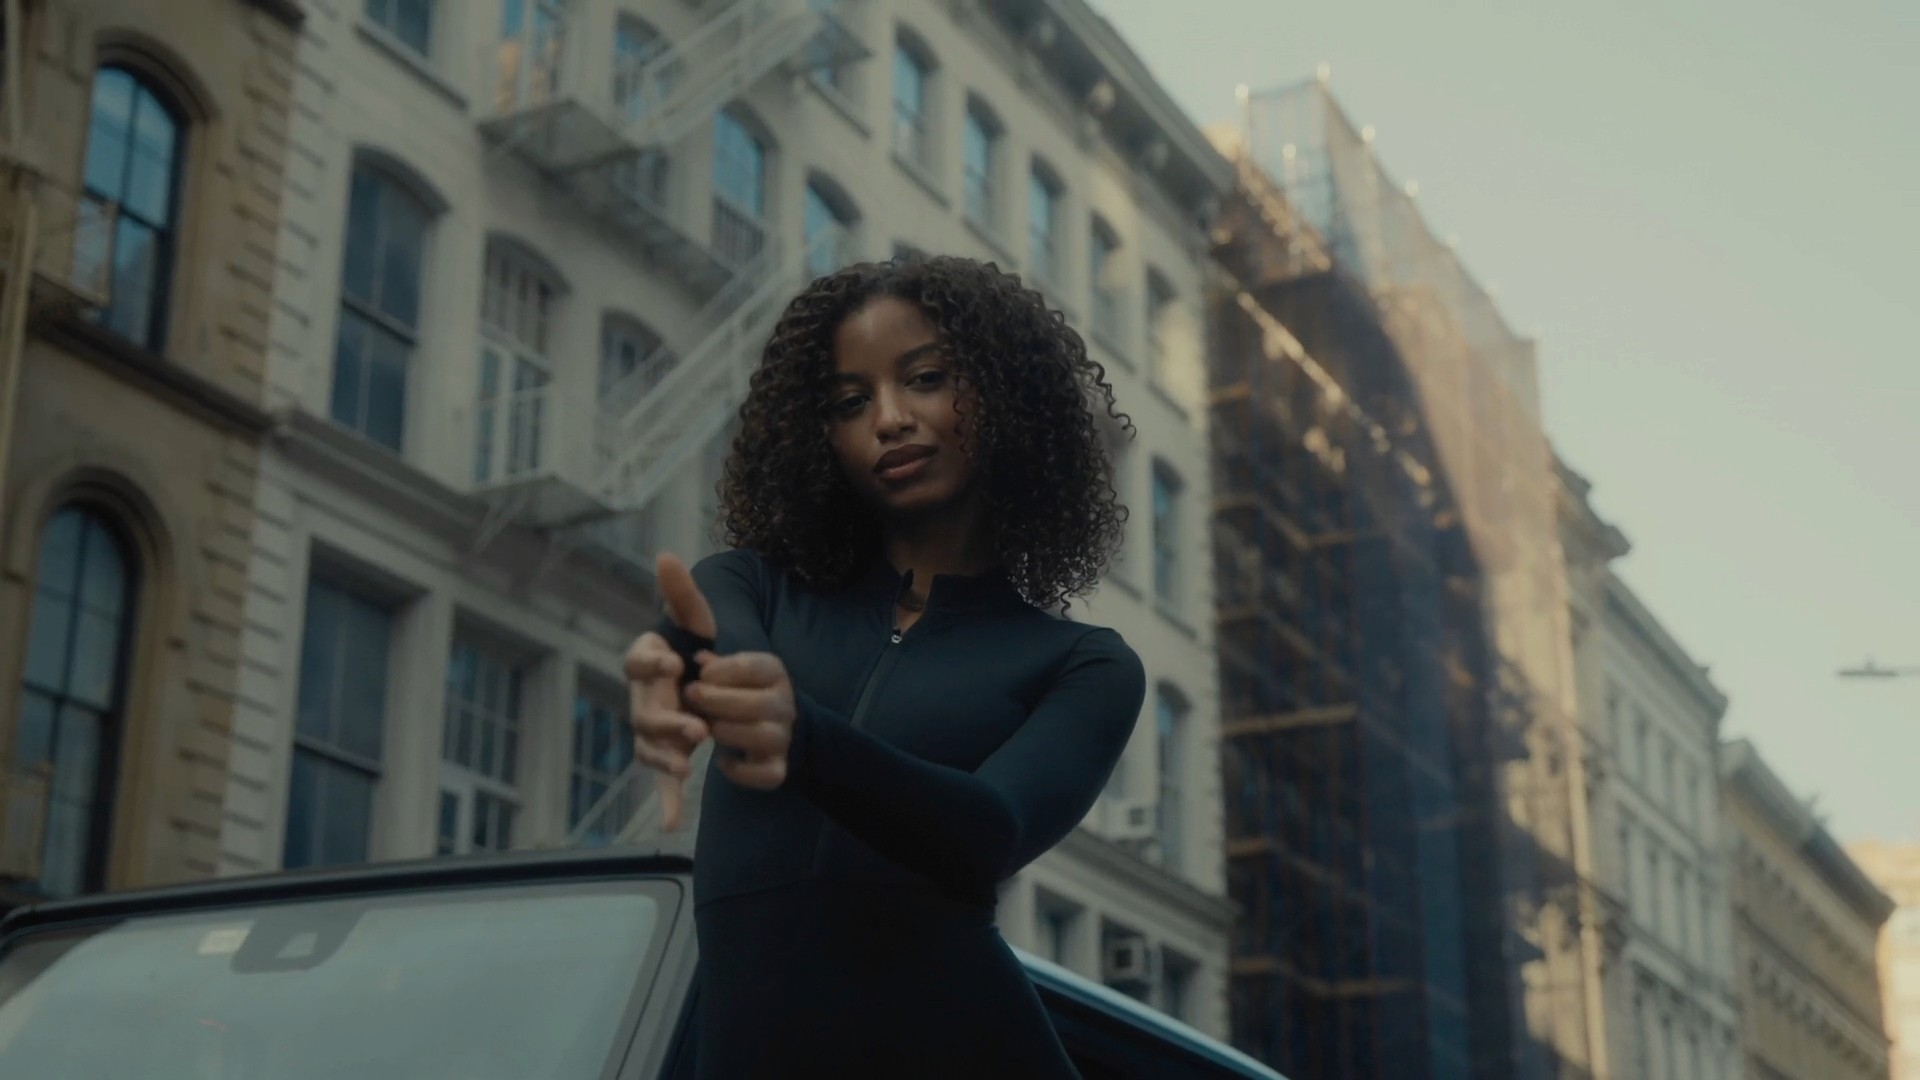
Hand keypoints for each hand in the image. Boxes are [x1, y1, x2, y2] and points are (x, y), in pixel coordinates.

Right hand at [623, 553, 716, 830]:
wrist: (704, 679)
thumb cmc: (694, 645)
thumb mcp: (696, 620)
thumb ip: (682, 593)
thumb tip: (667, 556)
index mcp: (647, 663)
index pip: (638, 662)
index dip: (651, 665)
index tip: (674, 664)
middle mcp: (643, 698)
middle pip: (644, 713)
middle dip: (667, 722)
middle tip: (696, 728)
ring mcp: (653, 729)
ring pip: (649, 747)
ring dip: (665, 759)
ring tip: (688, 768)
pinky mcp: (666, 754)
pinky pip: (662, 780)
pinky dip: (666, 801)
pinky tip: (674, 823)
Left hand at [684, 650, 795, 790]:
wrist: (772, 722)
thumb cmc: (741, 690)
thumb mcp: (732, 670)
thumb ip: (715, 664)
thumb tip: (698, 658)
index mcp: (774, 674)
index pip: (752, 668)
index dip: (722, 670)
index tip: (701, 675)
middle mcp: (785, 704)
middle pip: (759, 703)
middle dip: (719, 700)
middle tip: (692, 697)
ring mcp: (784, 737)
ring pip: (763, 736)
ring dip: (729, 732)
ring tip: (707, 729)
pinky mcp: (778, 767)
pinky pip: (767, 774)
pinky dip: (742, 771)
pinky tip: (722, 761)